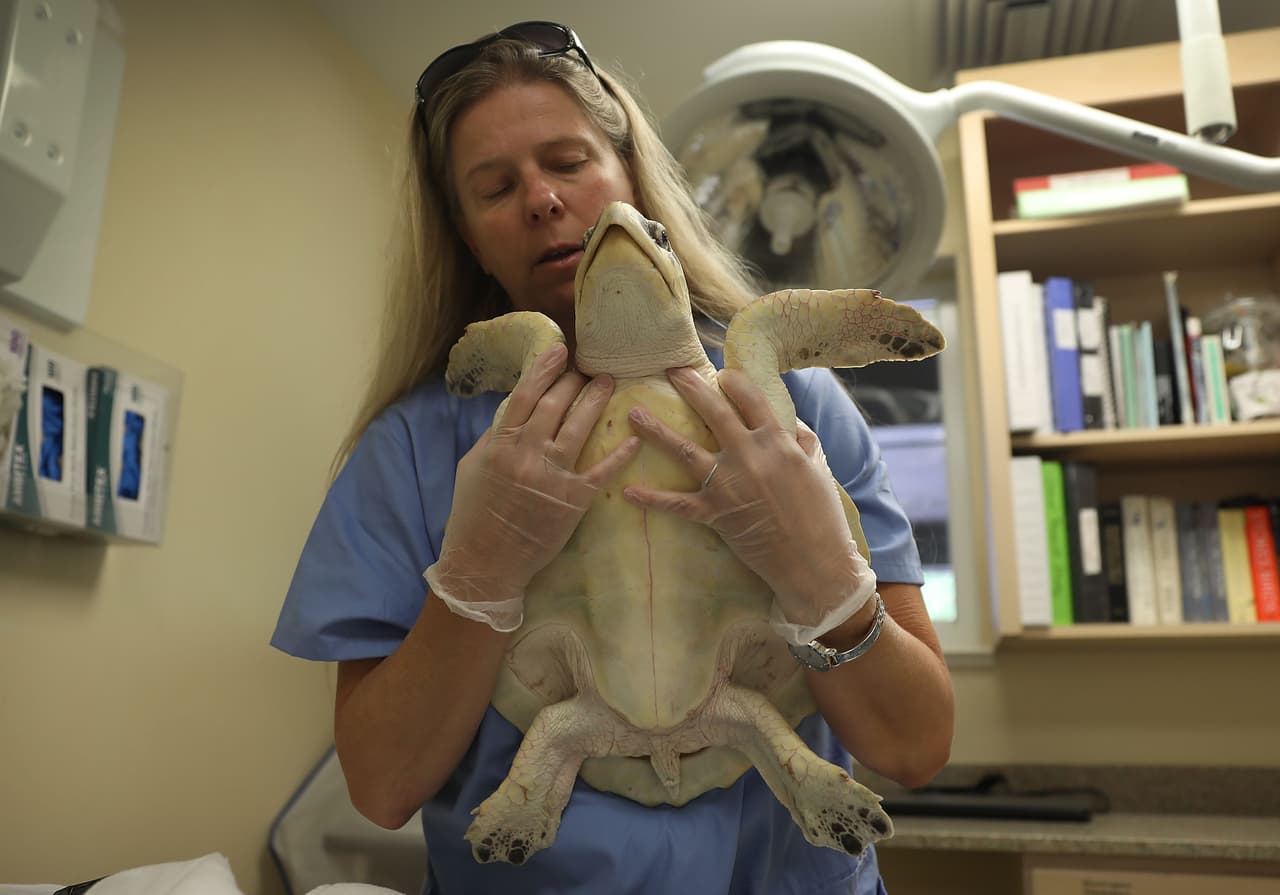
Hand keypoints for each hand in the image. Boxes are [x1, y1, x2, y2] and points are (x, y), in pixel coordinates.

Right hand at [426, 344, 639, 630]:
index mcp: (500, 445)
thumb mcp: (473, 467)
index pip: (525, 396)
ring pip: (579, 428)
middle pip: (555, 406)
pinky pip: (601, 472)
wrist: (484, 563)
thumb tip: (516, 408)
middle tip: (587, 367)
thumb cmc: (473, 514)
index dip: (544, 369)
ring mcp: (552, 478)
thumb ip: (494, 437)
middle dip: (573, 381)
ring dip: (595, 401)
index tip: (560, 350)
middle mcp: (527, 456)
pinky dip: (619, 455)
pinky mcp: (573, 502)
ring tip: (607, 382)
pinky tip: (634, 437)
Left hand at [623, 366, 875, 644]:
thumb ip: (803, 440)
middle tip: (671, 370)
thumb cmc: (822, 516)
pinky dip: (652, 499)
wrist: (814, 563)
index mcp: (777, 442)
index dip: (733, 380)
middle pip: (713, 412)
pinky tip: (627, 491)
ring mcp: (728, 484)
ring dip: (656, 431)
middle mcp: (749, 456)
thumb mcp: (818, 469)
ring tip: (633, 413)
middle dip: (690, 387)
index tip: (720, 373)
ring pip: (684, 450)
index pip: (750, 398)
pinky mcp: (715, 514)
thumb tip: (790, 422)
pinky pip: (678, 504)